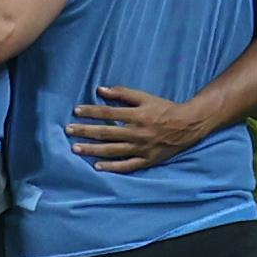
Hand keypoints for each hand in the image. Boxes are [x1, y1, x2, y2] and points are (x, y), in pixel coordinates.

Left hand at [66, 84, 213, 172]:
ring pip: (112, 150)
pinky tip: (96, 166)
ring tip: (75, 148)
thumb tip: (101, 89)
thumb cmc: (164, 109)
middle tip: (68, 130)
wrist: (188, 125)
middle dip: (85, 131)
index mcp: (136, 116)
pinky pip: (127, 166)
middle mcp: (137, 133)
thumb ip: (123, 93)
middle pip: (106, 133)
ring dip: (92, 149)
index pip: (108, 113)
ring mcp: (141, 148)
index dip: (91, 111)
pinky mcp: (146, 160)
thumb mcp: (145, 97)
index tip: (76, 111)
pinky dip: (112, 167)